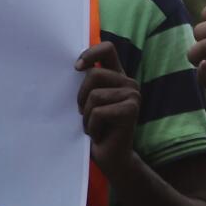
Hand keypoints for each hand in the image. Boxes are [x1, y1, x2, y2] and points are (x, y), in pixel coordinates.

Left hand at [76, 42, 139, 173]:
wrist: (110, 156)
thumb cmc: (96, 127)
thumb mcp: (88, 101)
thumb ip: (87, 83)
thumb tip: (72, 66)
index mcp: (117, 76)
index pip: (107, 49)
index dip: (90, 54)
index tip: (76, 68)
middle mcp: (128, 82)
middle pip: (93, 74)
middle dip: (81, 97)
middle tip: (84, 114)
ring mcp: (133, 95)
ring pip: (93, 95)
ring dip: (86, 116)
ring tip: (93, 126)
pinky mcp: (131, 109)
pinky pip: (97, 112)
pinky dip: (92, 126)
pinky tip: (99, 134)